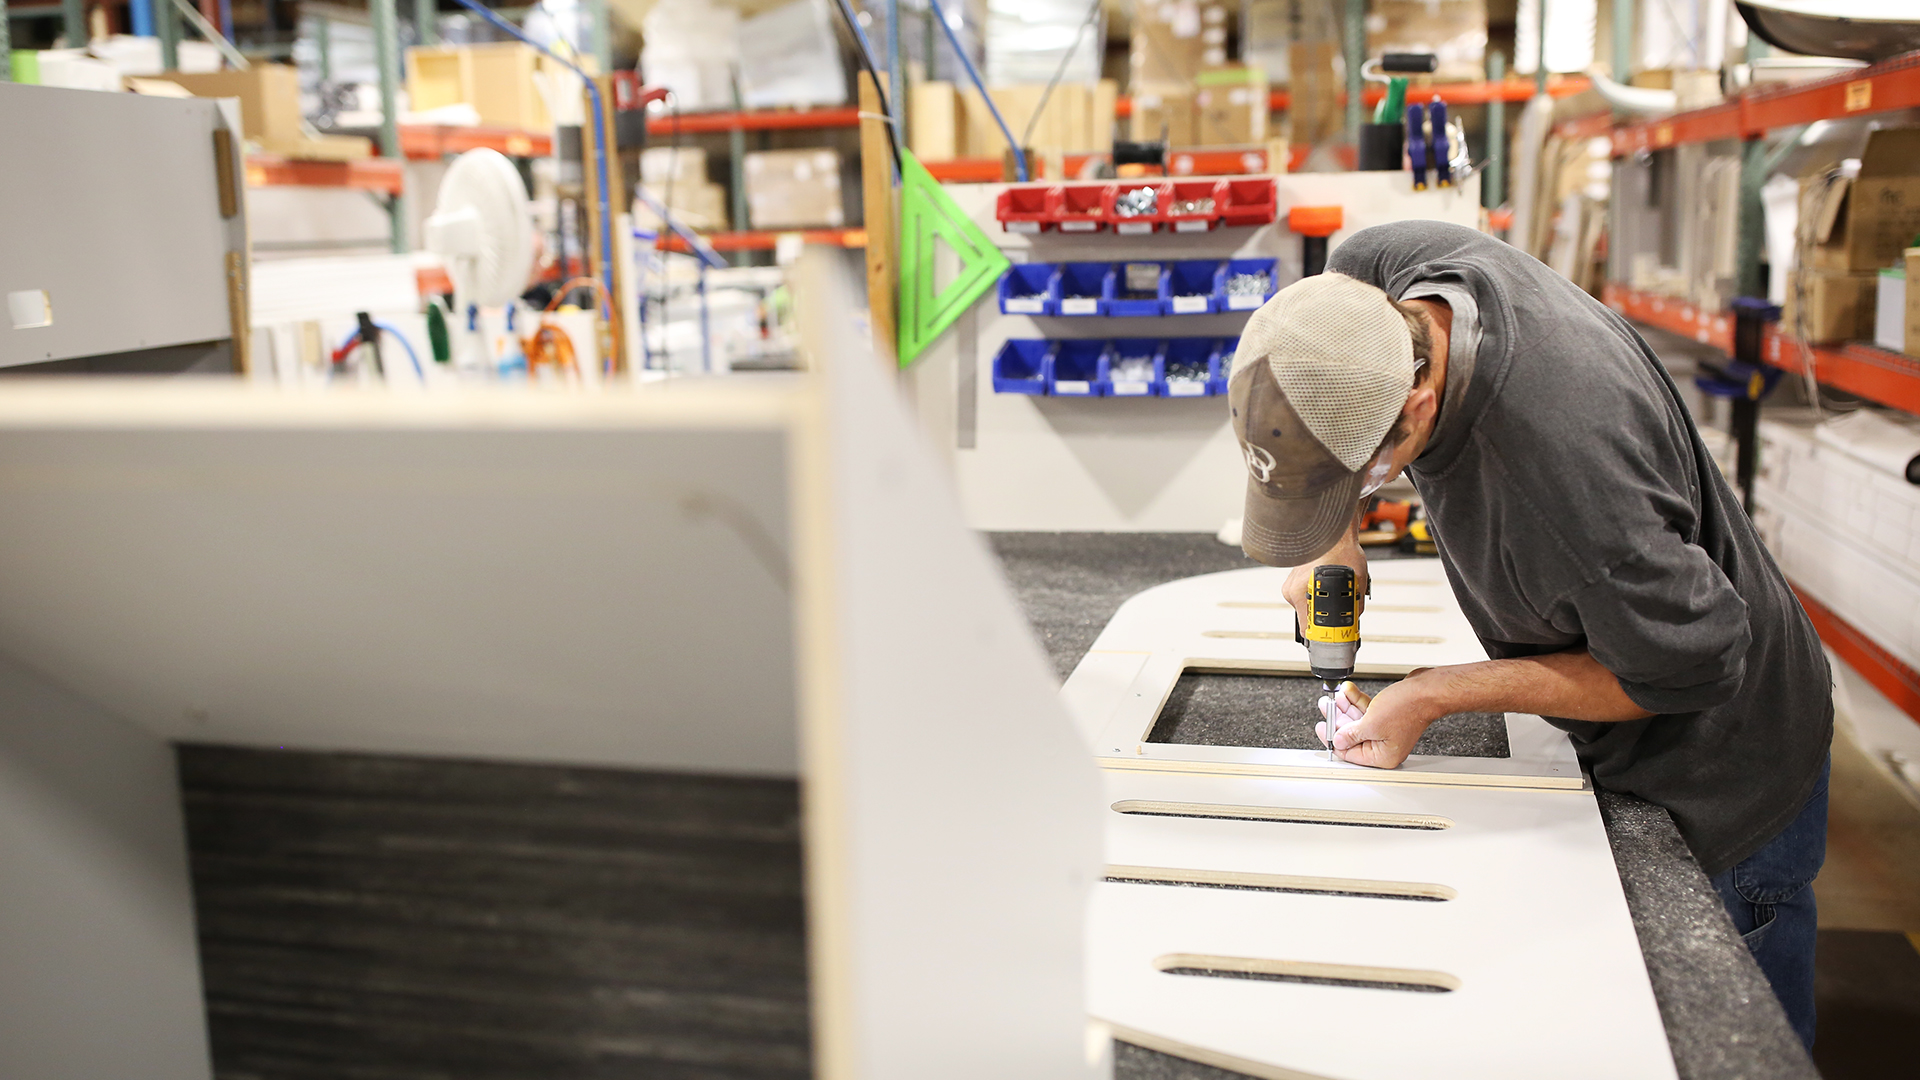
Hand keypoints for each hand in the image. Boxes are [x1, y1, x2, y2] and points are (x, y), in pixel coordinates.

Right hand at [1282, 528, 1368, 640]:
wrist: (1333, 532)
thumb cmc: (1342, 550)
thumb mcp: (1356, 583)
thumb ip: (1355, 605)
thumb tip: (1354, 618)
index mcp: (1301, 594)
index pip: (1306, 629)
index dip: (1322, 635)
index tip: (1332, 638)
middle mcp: (1292, 590)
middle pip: (1308, 617)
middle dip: (1324, 618)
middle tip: (1341, 612)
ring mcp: (1291, 583)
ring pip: (1307, 605)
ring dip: (1320, 604)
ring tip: (1336, 591)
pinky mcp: (1294, 577)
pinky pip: (1306, 593)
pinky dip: (1317, 592)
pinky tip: (1328, 583)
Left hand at [1316, 668, 1447, 768]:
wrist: (1427, 690)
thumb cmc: (1408, 708)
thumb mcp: (1371, 724)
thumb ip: (1351, 734)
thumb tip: (1338, 740)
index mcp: (1383, 756)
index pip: (1351, 753)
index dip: (1334, 740)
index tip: (1323, 728)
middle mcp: (1385, 745)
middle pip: (1353, 735)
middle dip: (1338, 719)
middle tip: (1326, 708)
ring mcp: (1386, 730)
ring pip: (1358, 720)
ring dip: (1345, 707)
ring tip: (1334, 698)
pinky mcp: (1387, 715)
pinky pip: (1366, 710)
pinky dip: (1357, 701)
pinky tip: (1348, 691)